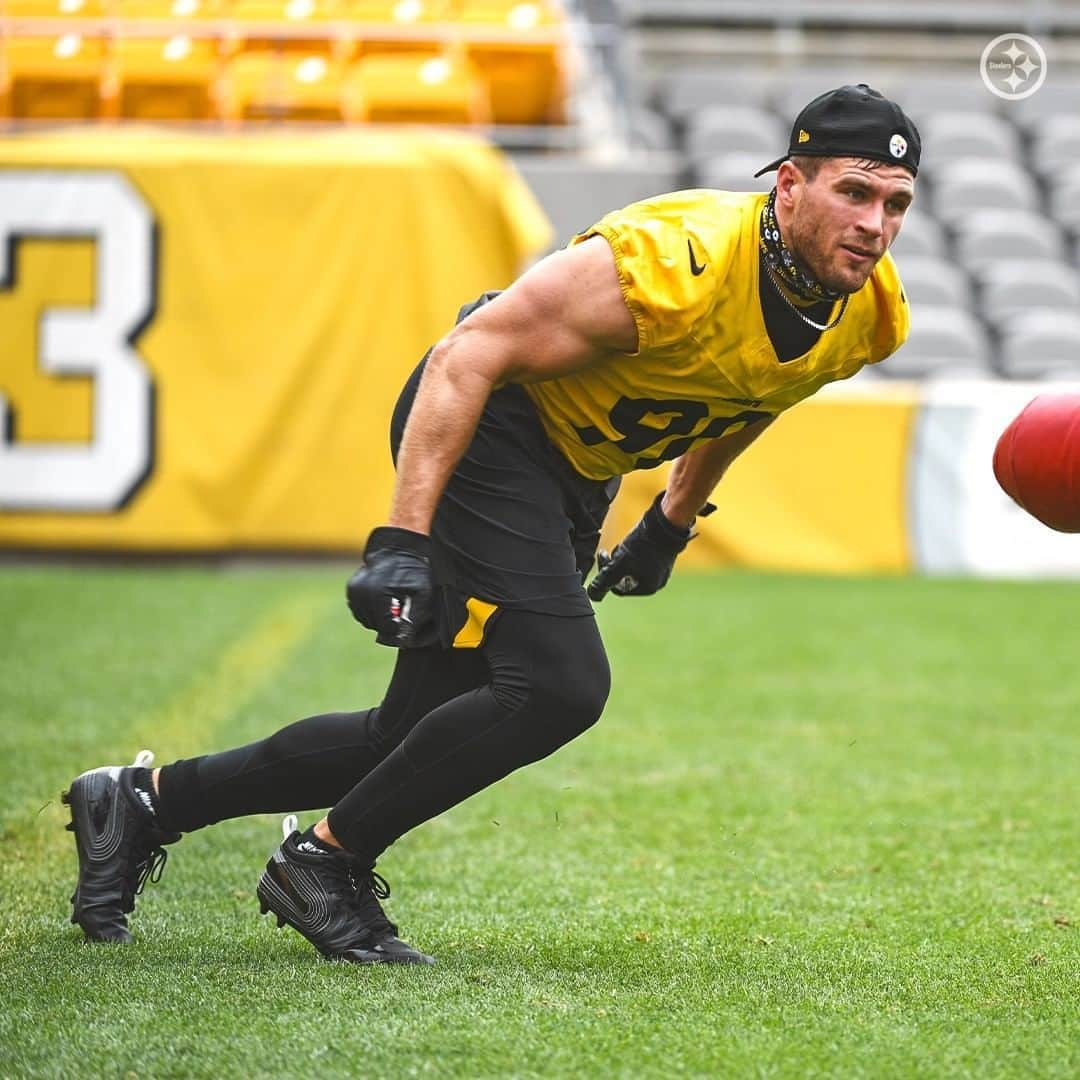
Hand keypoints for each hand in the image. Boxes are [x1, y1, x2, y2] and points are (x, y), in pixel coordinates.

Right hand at [346, 527, 435, 646]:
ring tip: (391, 605)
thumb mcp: (422, 594)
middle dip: (387, 623)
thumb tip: (404, 640)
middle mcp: (362, 592)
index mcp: (379, 593)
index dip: (397, 628)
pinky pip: (359, 611)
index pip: (385, 627)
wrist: (399, 549)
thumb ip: (413, 619)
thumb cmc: (414, 571)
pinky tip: (382, 601)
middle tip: (399, 612)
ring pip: (365, 620)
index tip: (404, 621)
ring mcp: (354, 590)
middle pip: (374, 624)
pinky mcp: (351, 589)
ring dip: (378, 618)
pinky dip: (370, 611)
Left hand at [587, 493, 694, 600]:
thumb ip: (606, 579)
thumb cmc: (645, 545)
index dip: (607, 575)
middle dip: (615, 565)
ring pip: (633, 567)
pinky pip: (643, 559)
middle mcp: (657, 581)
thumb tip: (593, 594)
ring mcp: (662, 569)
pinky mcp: (663, 556)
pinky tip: (633, 541)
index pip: (619, 588)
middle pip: (626, 578)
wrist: (667, 523)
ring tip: (624, 544)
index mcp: (648, 588)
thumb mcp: (620, 563)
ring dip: (624, 557)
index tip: (604, 557)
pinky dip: (634, 552)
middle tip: (611, 551)